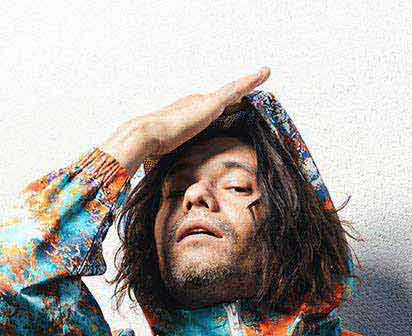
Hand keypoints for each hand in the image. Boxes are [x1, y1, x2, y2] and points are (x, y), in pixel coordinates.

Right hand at [101, 67, 271, 175]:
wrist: (147, 136)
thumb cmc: (152, 150)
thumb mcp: (169, 157)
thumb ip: (174, 163)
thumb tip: (168, 186)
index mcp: (187, 114)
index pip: (210, 112)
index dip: (222, 111)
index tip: (232, 112)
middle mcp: (196, 103)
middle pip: (224, 100)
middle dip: (240, 97)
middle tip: (256, 90)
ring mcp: (204, 101)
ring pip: (234, 91)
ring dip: (249, 83)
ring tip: (264, 73)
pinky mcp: (211, 103)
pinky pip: (237, 89)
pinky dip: (251, 80)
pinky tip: (265, 73)